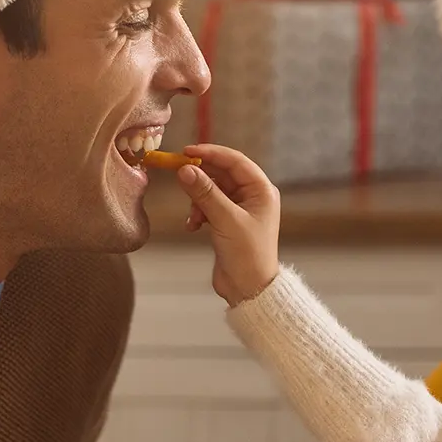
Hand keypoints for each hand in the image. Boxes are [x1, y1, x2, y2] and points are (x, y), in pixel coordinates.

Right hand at [177, 144, 281, 304]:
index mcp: (261, 190)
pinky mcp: (227, 222)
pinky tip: (193, 226)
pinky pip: (208, 206)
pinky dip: (198, 213)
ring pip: (212, 190)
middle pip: (221, 174)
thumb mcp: (225, 220)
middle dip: (200, 179)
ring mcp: (240, 209)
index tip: (187, 152)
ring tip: (194, 217)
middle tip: (179, 177)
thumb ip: (205, 193)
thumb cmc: (248, 256)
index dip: (211, 153)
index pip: (235, 161)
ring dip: (198, 200)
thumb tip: (185, 170)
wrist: (249, 289)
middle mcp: (252, 196)